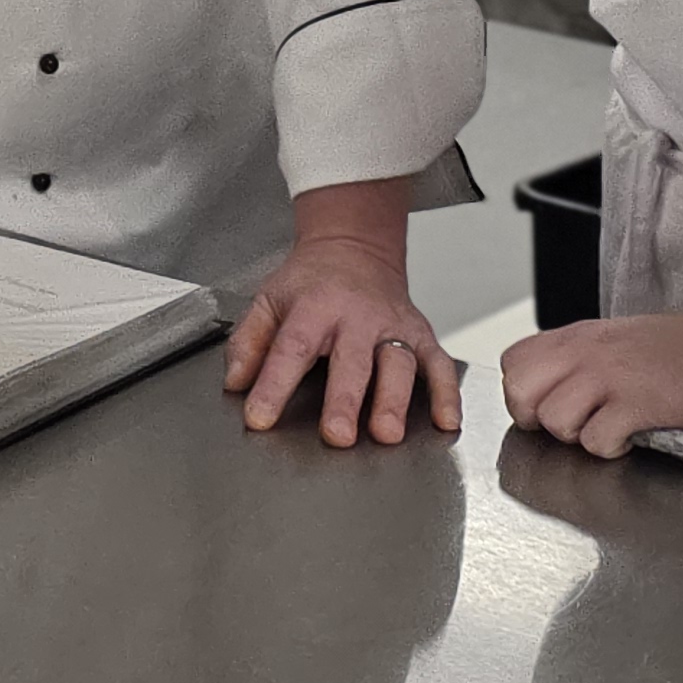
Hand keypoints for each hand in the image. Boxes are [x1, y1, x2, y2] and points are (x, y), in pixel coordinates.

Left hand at [225, 231, 459, 447]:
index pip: (291, 347)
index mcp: (314, 306)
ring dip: (394, 400)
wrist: (355, 248)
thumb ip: (250, 341)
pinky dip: (447, 393)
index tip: (259, 417)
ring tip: (386, 434)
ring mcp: (392, 326)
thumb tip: (235, 383)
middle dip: (344, 400)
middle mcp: (357, 317)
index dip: (273, 384)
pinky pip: (439, 365)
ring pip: (398, 363)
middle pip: (351, 361)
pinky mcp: (421, 335)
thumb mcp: (270, 299)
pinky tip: (446, 421)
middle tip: (337, 435)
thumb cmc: (311, 282)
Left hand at [498, 308, 682, 456]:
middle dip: (536, 419)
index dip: (523, 393)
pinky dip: (610, 449)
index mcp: (578, 335)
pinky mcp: (637, 403)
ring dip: (576, 436)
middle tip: (569, 424)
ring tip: (606, 427)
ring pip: (554, 420)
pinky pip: (596, 440)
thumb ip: (576, 358)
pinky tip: (629, 437)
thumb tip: (546, 389)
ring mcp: (610, 376)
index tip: (547, 405)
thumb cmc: (678, 350)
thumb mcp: (614, 339)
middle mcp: (586, 351)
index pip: (514, 362)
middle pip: (520, 391)